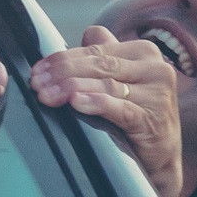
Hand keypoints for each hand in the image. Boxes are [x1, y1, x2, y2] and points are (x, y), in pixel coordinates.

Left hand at [33, 26, 184, 196]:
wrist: (159, 155)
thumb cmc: (134, 114)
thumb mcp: (119, 80)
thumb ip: (102, 57)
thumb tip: (73, 41)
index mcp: (144, 52)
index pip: (96, 49)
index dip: (62, 58)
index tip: (38, 70)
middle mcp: (155, 68)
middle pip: (98, 65)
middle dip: (62, 73)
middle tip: (36, 83)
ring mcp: (157, 94)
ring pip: (106, 84)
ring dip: (70, 88)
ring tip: (47, 95)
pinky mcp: (154, 118)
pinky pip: (120, 108)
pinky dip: (96, 103)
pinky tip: (75, 103)